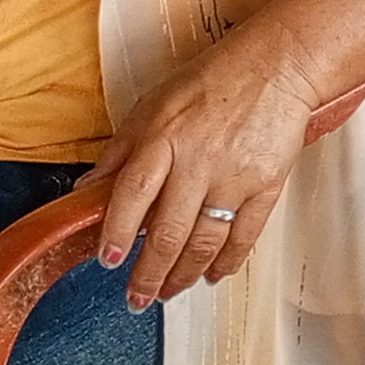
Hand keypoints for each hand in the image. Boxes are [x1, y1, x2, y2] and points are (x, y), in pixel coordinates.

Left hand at [89, 24, 330, 312]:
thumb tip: (87, 190)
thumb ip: (120, 150)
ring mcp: (234, 176)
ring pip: (204, 241)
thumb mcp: (154, 105)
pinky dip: (227, 262)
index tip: (108, 260)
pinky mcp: (266, 186)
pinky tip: (213, 275)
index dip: (117, 232)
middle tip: (136, 298)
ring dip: (183, 275)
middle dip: (149, 273)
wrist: (277, 66)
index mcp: (163, 137)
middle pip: (168, 231)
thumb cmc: (213, 81)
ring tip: (168, 291)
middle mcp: (197, 160)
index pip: (132, 194)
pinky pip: (244, 236)